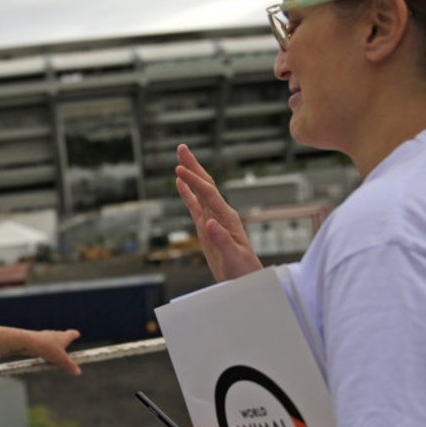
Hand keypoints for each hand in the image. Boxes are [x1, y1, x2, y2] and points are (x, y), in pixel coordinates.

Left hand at [24, 328, 81, 375]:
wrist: (28, 342)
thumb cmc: (47, 348)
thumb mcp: (60, 360)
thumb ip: (69, 366)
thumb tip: (78, 372)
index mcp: (63, 336)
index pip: (72, 334)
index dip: (75, 335)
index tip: (77, 334)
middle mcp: (54, 334)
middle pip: (61, 335)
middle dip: (64, 339)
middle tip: (66, 343)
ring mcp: (44, 336)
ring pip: (51, 339)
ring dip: (53, 344)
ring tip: (53, 351)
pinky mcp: (35, 339)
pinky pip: (42, 344)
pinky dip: (44, 348)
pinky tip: (41, 353)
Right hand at [174, 144, 261, 281]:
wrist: (246, 278)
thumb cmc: (242, 270)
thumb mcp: (233, 257)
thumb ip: (222, 240)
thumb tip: (209, 223)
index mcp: (226, 217)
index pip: (208, 193)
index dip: (194, 181)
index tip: (180, 169)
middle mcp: (220, 213)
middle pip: (205, 184)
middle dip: (194, 166)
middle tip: (182, 147)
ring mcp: (213, 218)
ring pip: (200, 191)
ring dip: (190, 175)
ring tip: (179, 159)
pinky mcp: (207, 226)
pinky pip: (195, 206)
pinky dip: (187, 193)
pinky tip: (180, 183)